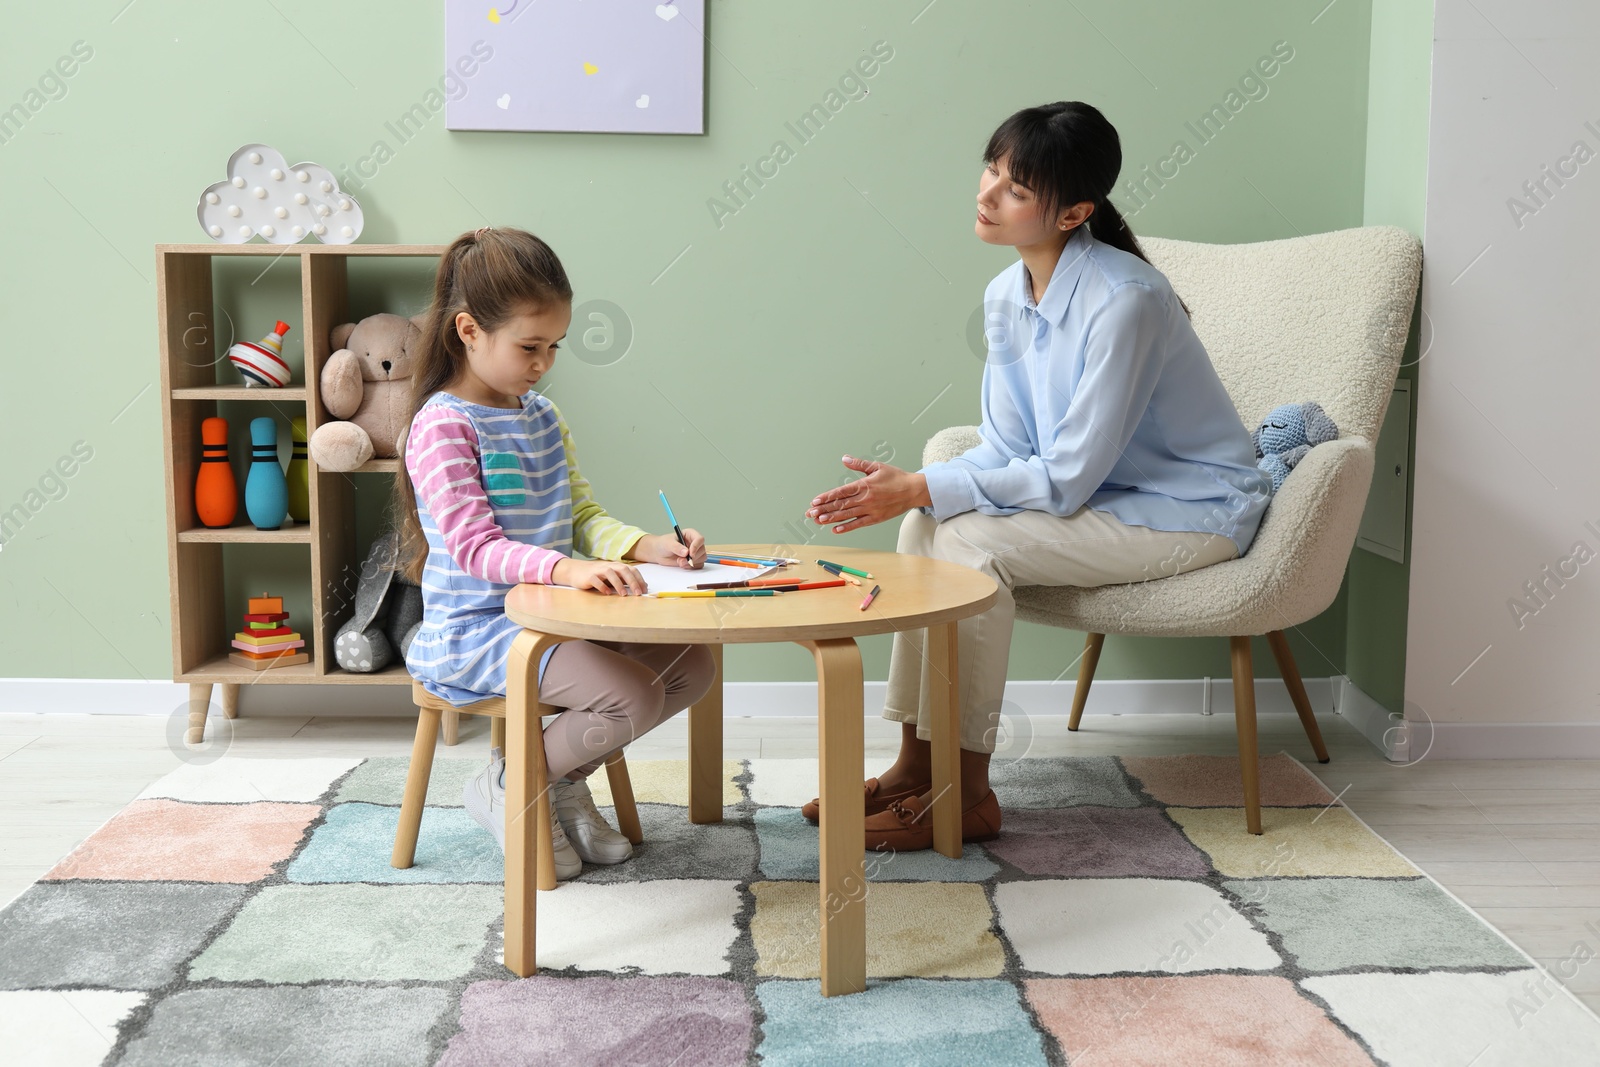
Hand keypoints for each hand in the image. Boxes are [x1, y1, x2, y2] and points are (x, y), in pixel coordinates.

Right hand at [552, 557, 647, 594]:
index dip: (639, 579)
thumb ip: (626, 580)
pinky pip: (596, 580)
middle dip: (632, 581)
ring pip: (610, 573)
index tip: (645, 590)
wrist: (576, 571)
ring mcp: (598, 570)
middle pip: (623, 570)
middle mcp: (609, 566)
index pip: (631, 570)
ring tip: (624, 595)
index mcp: (616, 566)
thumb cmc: (598, 575)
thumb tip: (643, 586)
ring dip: (618, 584)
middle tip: (638, 593)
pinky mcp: (588, 576)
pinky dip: (602, 586)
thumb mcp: (613, 577)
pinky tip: (607, 593)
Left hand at [629, 530, 706, 569]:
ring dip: (691, 563)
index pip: (700, 539)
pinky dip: (691, 567)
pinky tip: (682, 565)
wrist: (658, 553)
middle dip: (692, 557)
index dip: (696, 546)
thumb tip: (686, 552)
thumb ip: (676, 547)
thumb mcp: (668, 543)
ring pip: (702, 558)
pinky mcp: (693, 560)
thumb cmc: (663, 544)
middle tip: (680, 560)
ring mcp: (695, 552)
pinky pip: (698, 565)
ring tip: (680, 562)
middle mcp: (694, 543)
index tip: (690, 554)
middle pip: (702, 550)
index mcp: (690, 534)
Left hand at [807, 456, 931, 533]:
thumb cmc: (896, 477)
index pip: (841, 492)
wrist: (913, 490)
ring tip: (818, 521)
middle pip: (840, 505)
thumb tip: (844, 459)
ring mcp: (870, 509)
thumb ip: (859, 464)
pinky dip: (847, 527)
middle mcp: (865, 498)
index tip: (815, 501)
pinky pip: (859, 524)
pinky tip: (835, 529)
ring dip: (831, 518)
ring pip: (847, 515)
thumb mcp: (877, 467)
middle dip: (824, 509)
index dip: (827, 497)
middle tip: (810, 513)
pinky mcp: (876, 518)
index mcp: (864, 485)